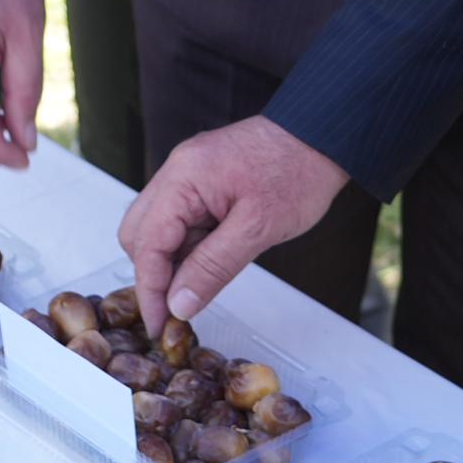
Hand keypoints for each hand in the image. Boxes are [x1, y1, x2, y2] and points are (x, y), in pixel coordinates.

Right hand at [122, 117, 349, 324]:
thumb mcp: (258, 229)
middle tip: (176, 309)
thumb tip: (179, 303)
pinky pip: (181, 219)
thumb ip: (213, 268)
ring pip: (158, 228)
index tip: (158, 325)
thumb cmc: (299, 172)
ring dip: (173, 261)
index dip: (149, 290)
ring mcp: (189, 174)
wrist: (324, 137)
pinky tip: (210, 262)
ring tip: (199, 286)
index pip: (147, 244)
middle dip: (153, 274)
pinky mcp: (203, 180)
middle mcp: (178, 171)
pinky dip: (189, 245)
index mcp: (184, 178)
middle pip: (139, 234)